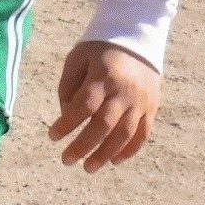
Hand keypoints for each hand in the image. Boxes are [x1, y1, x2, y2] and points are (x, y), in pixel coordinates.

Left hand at [50, 41, 158, 172]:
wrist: (137, 37)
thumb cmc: (99, 49)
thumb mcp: (78, 58)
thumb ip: (68, 86)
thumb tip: (66, 117)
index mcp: (103, 75)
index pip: (84, 105)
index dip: (67, 123)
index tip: (52, 136)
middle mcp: (124, 90)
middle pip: (104, 124)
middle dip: (83, 146)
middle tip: (66, 160)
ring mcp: (141, 101)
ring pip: (124, 134)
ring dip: (105, 154)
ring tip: (88, 168)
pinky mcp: (152, 107)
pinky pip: (143, 134)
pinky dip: (130, 150)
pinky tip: (114, 161)